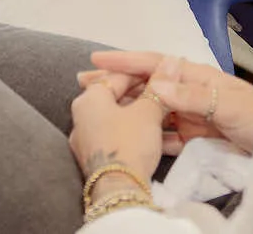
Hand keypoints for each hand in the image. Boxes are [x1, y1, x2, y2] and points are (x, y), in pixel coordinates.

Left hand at [68, 77, 164, 194]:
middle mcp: (81, 117)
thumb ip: (159, 88)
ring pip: (119, 120)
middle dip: (144, 97)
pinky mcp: (95, 160)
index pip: (118, 76)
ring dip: (142, 117)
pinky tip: (157, 138)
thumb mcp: (148, 112)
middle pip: (117, 98)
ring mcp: (86, 140)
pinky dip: (136, 135)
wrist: (118, 191)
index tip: (166, 75)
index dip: (144, 73)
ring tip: (166, 116)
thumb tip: (171, 61)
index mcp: (89, 98)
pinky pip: (118, 138)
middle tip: (167, 96)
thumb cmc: (129, 143)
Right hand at [83, 51, 252, 156]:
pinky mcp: (198, 137)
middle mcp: (192, 92)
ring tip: (101, 109)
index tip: (97, 59)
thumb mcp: (230, 105)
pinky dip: (149, 135)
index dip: (126, 60)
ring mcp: (193, 115)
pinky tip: (131, 136)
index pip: (156, 64)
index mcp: (198, 76)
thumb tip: (156, 85)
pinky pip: (168, 135)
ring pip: (153, 109)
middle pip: (149, 84)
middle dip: (118, 82)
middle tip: (85, 83)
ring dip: (129, 108)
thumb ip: (193, 97)